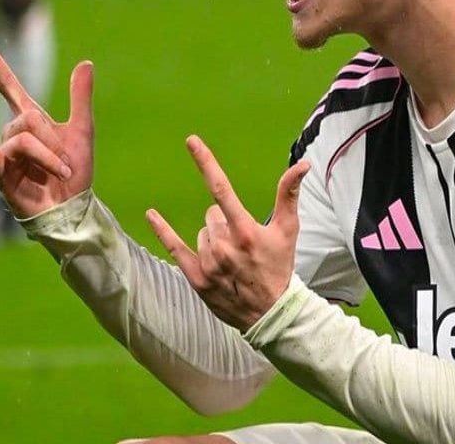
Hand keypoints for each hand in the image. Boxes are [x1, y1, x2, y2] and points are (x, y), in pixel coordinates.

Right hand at [0, 36, 94, 218]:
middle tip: (65, 163)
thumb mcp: (82, 130)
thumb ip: (81, 97)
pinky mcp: (2, 176)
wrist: (74, 207)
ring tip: (59, 175)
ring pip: (24, 140)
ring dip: (50, 159)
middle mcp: (14, 134)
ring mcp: (5, 154)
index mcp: (31, 119)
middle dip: (54, 141)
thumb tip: (86, 62)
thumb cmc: (75, 172)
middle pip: (28, 119)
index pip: (7, 86)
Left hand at [146, 136, 310, 330]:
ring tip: (232, 261)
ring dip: (213, 240)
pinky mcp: (196, 278)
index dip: (205, 162)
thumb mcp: (289, 230)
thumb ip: (289, 194)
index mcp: (245, 230)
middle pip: (211, 215)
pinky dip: (163, 230)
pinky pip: (174, 247)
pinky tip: (152, 215)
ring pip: (201, 233)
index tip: (191, 141)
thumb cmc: (280, 267)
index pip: (221, 188)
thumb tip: (302, 164)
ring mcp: (208, 262)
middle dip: (224, 223)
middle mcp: (223, 245)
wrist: (271, 313)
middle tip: (242, 245)